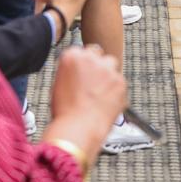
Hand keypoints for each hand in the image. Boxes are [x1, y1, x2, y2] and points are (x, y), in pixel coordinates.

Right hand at [48, 45, 126, 163]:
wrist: (78, 129)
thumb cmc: (65, 113)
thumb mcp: (59, 85)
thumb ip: (72, 71)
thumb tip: (80, 72)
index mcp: (72, 56)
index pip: (81, 52)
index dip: (82, 64)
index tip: (82, 74)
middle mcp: (91, 58)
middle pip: (97, 53)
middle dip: (97, 64)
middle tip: (93, 81)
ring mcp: (107, 69)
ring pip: (111, 65)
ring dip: (108, 75)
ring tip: (100, 94)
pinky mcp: (120, 81)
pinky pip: (120, 83)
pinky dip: (116, 91)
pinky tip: (107, 104)